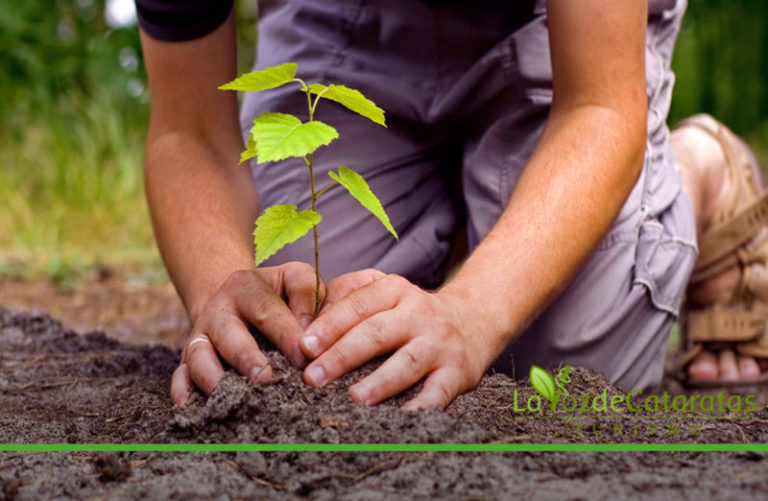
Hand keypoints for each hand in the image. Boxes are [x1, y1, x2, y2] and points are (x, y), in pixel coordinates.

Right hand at [171, 262, 324, 404]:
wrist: (235, 296)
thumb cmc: (277, 293)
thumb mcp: (293, 278)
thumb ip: (307, 295)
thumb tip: (311, 333)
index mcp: (246, 286)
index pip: (267, 310)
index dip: (285, 334)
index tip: (303, 358)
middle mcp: (218, 310)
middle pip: (229, 334)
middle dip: (246, 358)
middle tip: (264, 379)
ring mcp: (200, 334)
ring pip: (199, 355)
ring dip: (212, 376)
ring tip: (231, 397)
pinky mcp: (188, 357)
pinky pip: (179, 374)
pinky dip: (182, 389)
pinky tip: (189, 406)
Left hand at [298, 270, 490, 409]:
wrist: (473, 320)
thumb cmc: (411, 311)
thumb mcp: (385, 289)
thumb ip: (347, 294)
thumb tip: (311, 319)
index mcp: (395, 290)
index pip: (358, 305)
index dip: (330, 325)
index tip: (304, 346)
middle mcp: (419, 313)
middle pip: (376, 333)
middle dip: (342, 356)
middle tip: (313, 378)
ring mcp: (439, 343)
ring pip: (407, 362)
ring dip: (380, 382)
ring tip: (354, 398)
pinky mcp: (457, 372)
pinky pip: (439, 391)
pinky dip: (422, 406)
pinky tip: (402, 418)